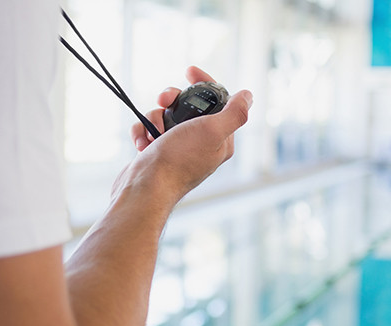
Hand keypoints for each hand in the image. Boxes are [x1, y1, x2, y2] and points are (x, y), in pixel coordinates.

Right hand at [118, 66, 252, 204]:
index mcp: (220, 139)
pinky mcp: (158, 153)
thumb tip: (248, 96)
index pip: (218, 101)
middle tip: (163, 100)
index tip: (189, 71)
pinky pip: (149, 130)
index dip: (204, 83)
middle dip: (173, 99)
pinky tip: (142, 142)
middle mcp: (201, 144)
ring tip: (152, 132)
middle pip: (188, 105)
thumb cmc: (178, 161)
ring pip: (165, 115)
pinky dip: (142, 131)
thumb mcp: (213, 131)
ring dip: (154, 117)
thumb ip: (234, 113)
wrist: (145, 189)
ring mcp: (178, 148)